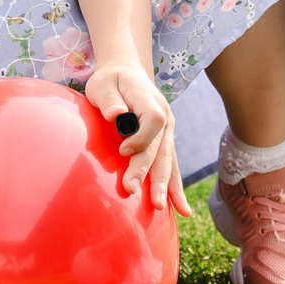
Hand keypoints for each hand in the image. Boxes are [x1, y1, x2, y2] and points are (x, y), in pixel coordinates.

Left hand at [82, 59, 189, 214]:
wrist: (126, 73)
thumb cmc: (110, 80)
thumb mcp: (103, 84)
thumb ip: (109, 100)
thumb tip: (116, 115)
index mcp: (150, 100)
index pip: (154, 120)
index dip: (141, 137)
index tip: (124, 151)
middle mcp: (165, 118)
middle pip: (161, 147)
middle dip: (149, 172)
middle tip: (132, 191)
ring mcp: (168, 132)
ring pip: (169, 161)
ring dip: (167, 186)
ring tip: (166, 208)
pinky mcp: (164, 143)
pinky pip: (171, 166)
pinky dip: (175, 187)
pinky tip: (182, 210)